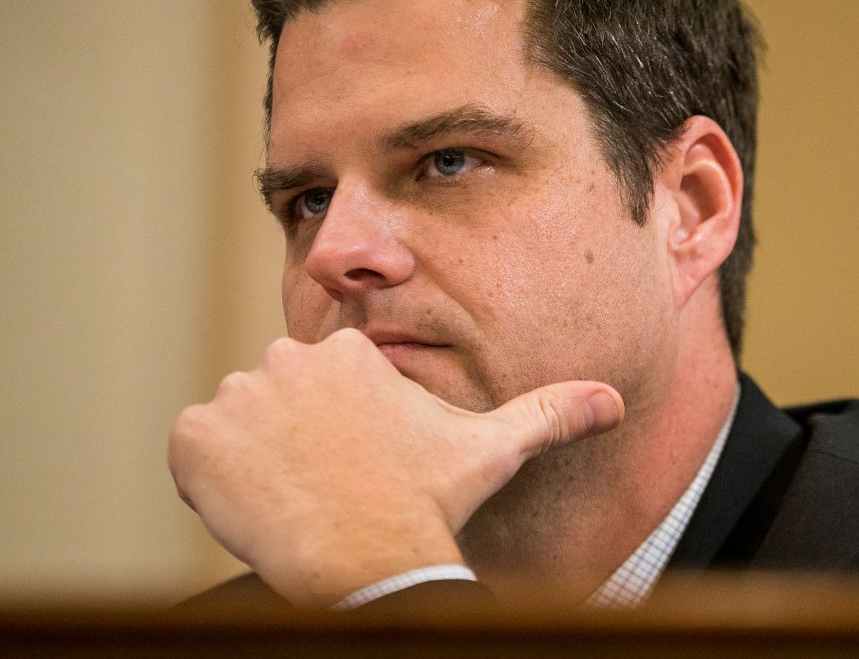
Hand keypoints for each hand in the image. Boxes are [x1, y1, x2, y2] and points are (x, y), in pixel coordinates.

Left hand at [168, 328, 623, 605]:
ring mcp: (237, 396)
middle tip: (329, 485)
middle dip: (296, 437)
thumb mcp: (491, 450)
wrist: (367, 558)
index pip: (324, 381)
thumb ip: (548, 413)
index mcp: (349, 352)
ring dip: (255, 459)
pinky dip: (214, 478)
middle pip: (278, 398)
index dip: (339, 427)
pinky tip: (258, 505)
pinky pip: (195, 451)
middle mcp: (286, 358)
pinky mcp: (195, 438)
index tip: (356, 463)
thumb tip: (612, 401)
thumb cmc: (427, 502)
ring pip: (238, 425)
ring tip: (297, 499)